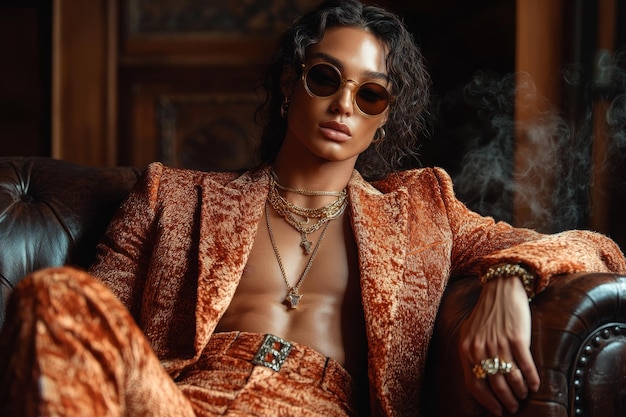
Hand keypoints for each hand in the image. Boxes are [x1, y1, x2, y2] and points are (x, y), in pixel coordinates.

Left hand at [459, 276, 539, 415]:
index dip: (486, 401)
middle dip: (505, 401)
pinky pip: (526, 366)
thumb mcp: (470, 332)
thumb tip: (480, 379)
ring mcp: (499, 343)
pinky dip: (531, 380)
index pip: (474, 384)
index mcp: (467, 348)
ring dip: (519, 392)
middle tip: (513, 408)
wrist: (501, 288)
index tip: (496, 411)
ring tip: (523, 396)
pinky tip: (535, 386)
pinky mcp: (517, 338)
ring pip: (511, 378)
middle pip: (493, 384)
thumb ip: (472, 353)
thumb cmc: (487, 312)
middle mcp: (481, 348)